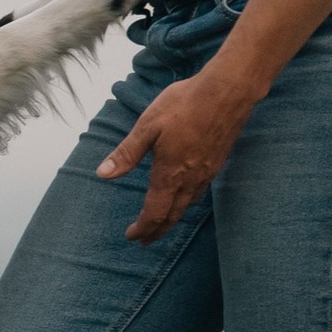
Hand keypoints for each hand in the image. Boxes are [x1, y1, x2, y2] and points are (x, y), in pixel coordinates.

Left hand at [97, 63, 253, 243]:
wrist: (228, 92)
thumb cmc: (185, 104)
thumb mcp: (148, 126)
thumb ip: (126, 153)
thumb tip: (103, 175)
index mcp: (170, 174)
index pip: (155, 213)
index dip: (143, 228)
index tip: (132, 237)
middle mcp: (191, 179)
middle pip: (173, 216)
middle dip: (157, 230)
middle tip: (144, 240)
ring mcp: (207, 172)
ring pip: (188, 206)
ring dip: (172, 218)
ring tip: (162, 222)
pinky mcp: (217, 162)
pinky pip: (200, 192)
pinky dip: (187, 203)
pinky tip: (184, 195)